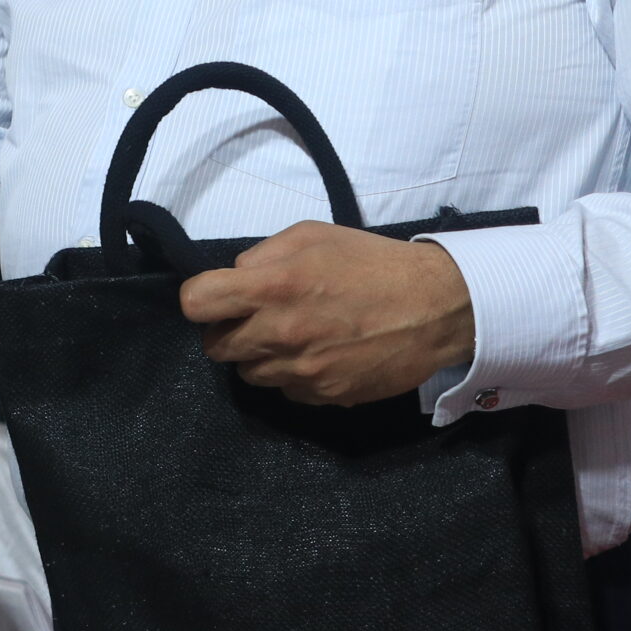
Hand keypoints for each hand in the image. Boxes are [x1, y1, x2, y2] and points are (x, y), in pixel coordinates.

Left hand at [179, 221, 476, 405]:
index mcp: (271, 287)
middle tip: (255, 318)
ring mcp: (302, 370)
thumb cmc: (370, 263)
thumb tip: (235, 277)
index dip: (201, 300)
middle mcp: (279, 334)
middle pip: (215, 347)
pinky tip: (318, 355)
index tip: (217, 298)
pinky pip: (286, 391)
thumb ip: (262, 256)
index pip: (195, 303)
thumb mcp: (311, 236)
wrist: (436, 307)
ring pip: (249, 374)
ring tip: (292, 337)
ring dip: (260, 357)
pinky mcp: (325, 395)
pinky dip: (293, 376)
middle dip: (228, 331)